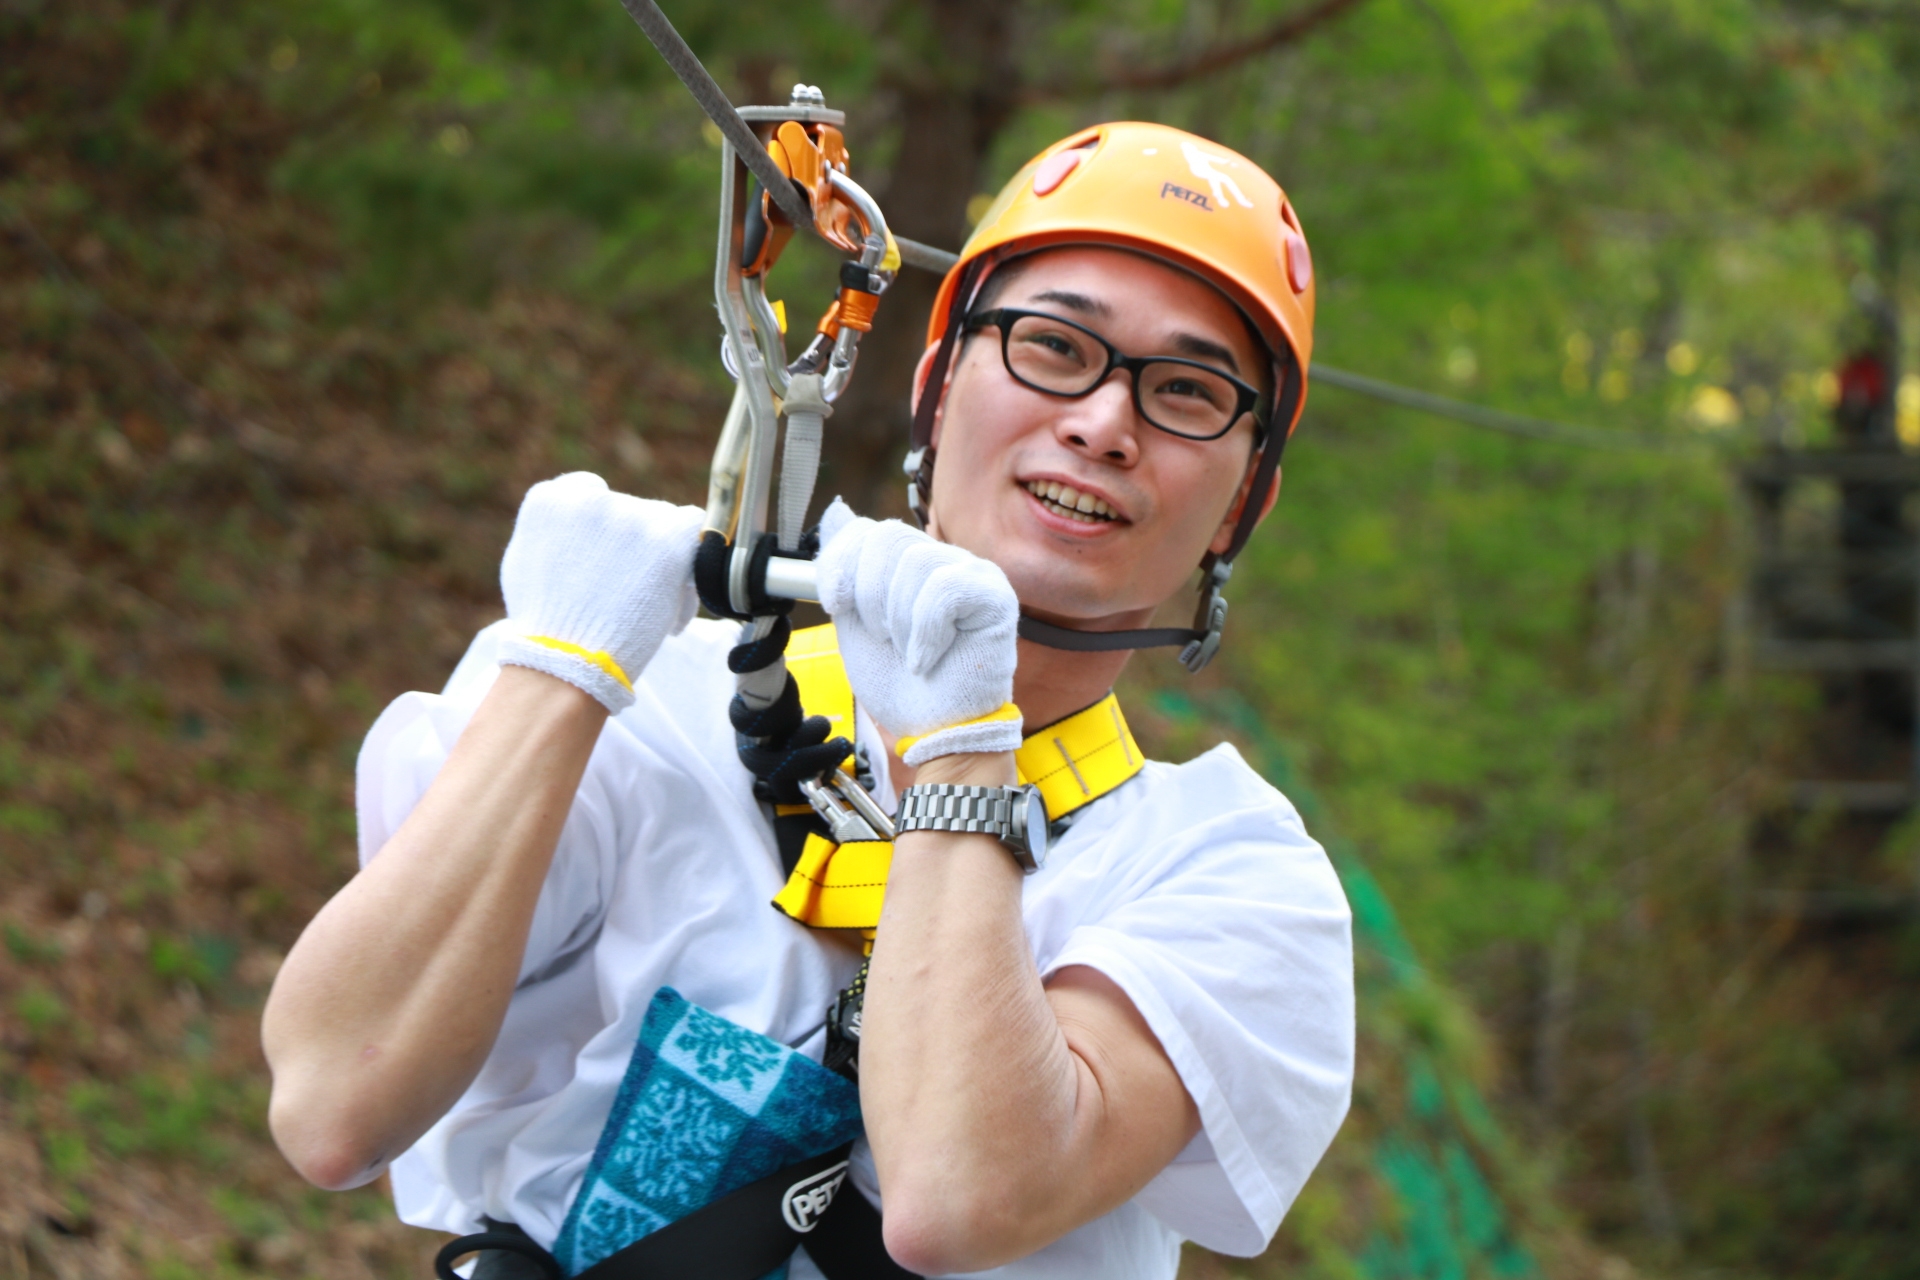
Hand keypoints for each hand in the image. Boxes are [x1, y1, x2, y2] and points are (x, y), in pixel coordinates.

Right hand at [497, 472, 704, 712]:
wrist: (567, 658)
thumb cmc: (545, 624)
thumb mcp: (526, 560)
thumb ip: (555, 529)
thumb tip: (576, 521)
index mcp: (551, 500)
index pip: (590, 491)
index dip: (603, 528)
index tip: (608, 557)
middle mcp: (591, 499)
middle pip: (629, 509)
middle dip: (633, 545)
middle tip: (630, 590)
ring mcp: (630, 517)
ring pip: (662, 522)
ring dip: (662, 555)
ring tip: (650, 602)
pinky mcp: (667, 539)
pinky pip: (693, 526)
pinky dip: (690, 552)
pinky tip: (677, 587)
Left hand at [814, 499, 1020, 763]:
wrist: (932, 732)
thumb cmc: (900, 685)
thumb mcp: (856, 623)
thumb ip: (846, 570)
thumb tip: (836, 512)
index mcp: (913, 563)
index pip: (870, 529)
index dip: (841, 561)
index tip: (833, 602)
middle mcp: (947, 559)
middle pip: (888, 537)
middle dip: (869, 596)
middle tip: (883, 637)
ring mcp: (976, 574)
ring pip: (915, 562)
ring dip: (899, 622)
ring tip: (911, 653)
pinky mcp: (996, 597)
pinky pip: (945, 588)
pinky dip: (924, 631)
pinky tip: (927, 659)